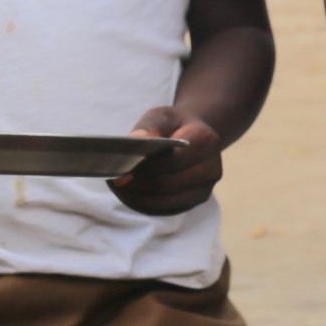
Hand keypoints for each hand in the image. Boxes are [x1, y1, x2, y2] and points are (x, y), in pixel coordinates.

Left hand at [108, 107, 223, 216]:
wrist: (193, 136)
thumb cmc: (174, 125)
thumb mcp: (162, 116)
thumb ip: (149, 127)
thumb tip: (135, 141)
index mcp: (206, 140)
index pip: (172, 161)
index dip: (145, 168)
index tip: (120, 171)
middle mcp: (212, 167)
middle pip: (168, 184)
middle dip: (138, 185)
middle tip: (114, 180)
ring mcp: (206, 187)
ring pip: (166, 201)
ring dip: (138, 198)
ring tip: (118, 188)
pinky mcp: (196, 201)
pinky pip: (167, 209)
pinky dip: (145, 205)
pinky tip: (130, 195)